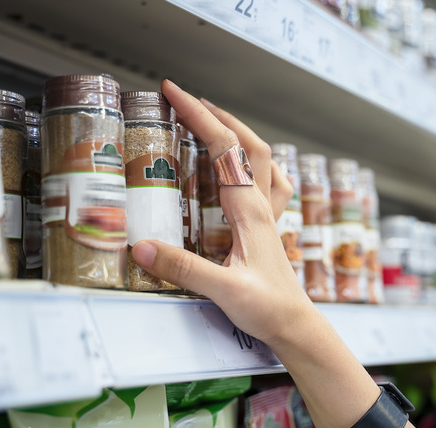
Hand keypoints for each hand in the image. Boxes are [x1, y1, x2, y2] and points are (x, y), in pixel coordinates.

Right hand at [132, 80, 314, 344]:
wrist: (294, 326)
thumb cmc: (267, 308)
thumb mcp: (222, 290)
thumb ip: (182, 268)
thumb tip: (141, 245)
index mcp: (249, 210)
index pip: (224, 149)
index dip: (198, 116)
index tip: (174, 93)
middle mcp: (261, 206)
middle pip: (246, 143)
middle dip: (215, 114)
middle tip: (185, 98)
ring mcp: (267, 215)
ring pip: (261, 158)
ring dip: (238, 132)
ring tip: (213, 119)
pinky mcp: (267, 227)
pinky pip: (269, 183)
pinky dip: (256, 163)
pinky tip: (248, 166)